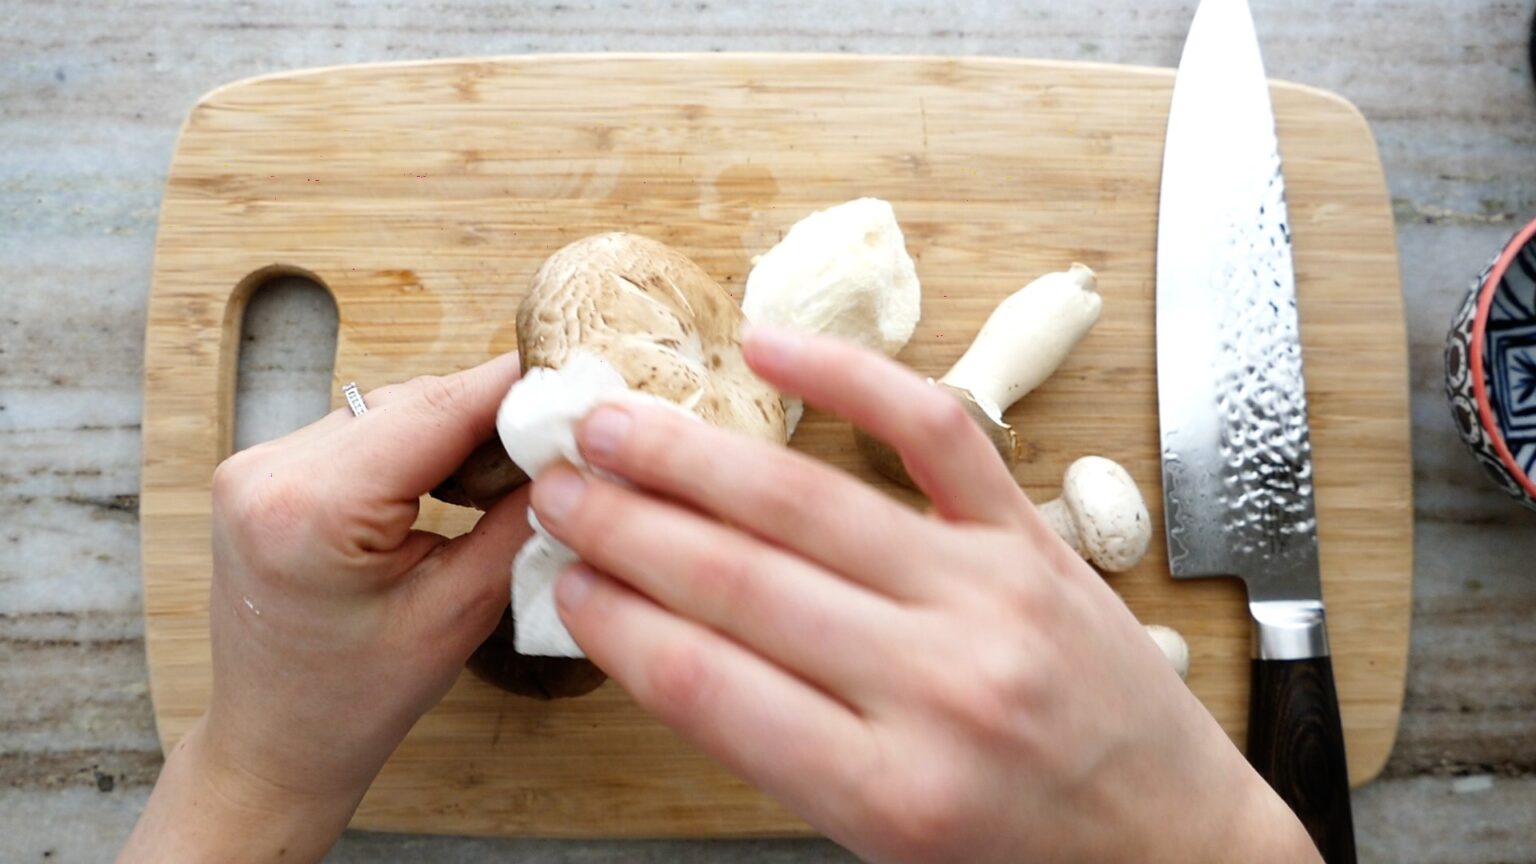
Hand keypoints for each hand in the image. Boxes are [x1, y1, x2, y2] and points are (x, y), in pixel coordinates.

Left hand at [121, 354, 532, 862]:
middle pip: (412, 401)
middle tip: (559, 432)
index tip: (576, 369)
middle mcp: (268, 470)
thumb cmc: (361, 698)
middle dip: (489, 410)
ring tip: (508, 466)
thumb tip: (568, 451)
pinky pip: (359, 429)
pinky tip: (451, 477)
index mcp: (313, 508)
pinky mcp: (261, 470)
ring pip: (388, 408)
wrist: (276, 742)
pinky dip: (414, 443)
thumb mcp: (462, 611)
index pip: (436, 409)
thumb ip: (518, 519)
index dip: (513, 384)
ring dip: (452, 426)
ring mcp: (255, 464)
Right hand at [531, 329, 1319, 863]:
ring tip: (614, 426)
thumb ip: (783, 749)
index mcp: (889, 793)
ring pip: (809, 504)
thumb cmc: (1025, 860)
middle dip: (627, 527)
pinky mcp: (1034, 541)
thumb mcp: (885, 846)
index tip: (564, 582)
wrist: (1180, 852)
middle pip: (740, 582)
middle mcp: (938, 687)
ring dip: (693, 458)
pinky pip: (937, 433)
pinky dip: (850, 378)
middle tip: (557, 487)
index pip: (710, 687)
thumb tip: (668, 644)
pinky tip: (770, 347)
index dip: (618, 625)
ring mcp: (991, 597)